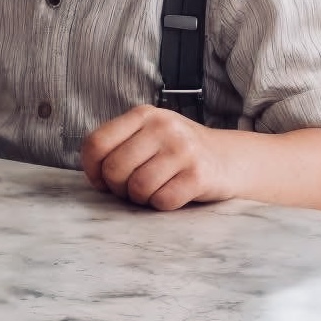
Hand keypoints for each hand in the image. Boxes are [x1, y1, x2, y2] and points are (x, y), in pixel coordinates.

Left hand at [81, 106, 232, 210]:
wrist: (228, 158)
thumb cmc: (178, 150)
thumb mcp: (149, 134)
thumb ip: (121, 144)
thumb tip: (93, 174)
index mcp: (142, 114)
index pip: (97, 142)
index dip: (91, 168)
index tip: (100, 181)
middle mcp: (162, 127)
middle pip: (114, 168)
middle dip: (117, 188)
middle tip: (130, 190)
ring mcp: (182, 149)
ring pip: (138, 187)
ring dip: (140, 199)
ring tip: (150, 192)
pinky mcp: (199, 175)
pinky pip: (163, 201)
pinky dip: (161, 206)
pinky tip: (170, 195)